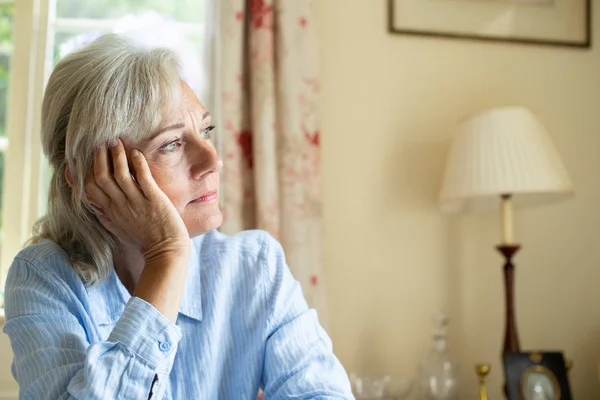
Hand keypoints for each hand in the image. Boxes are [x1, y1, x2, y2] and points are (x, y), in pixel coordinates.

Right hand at [85, 139, 189, 261]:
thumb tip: (97, 208)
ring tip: (116, 142)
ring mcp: (137, 202)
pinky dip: (138, 164)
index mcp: (111, 212)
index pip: (90, 189)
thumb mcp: (120, 229)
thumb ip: (107, 217)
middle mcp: (120, 206)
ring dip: (117, 156)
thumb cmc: (145, 241)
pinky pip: (143, 178)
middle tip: (101, 143)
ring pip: (120, 175)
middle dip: (100, 158)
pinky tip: (136, 153)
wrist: (166, 254)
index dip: (85, 171)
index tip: (86, 157)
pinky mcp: (154, 200)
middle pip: (101, 178)